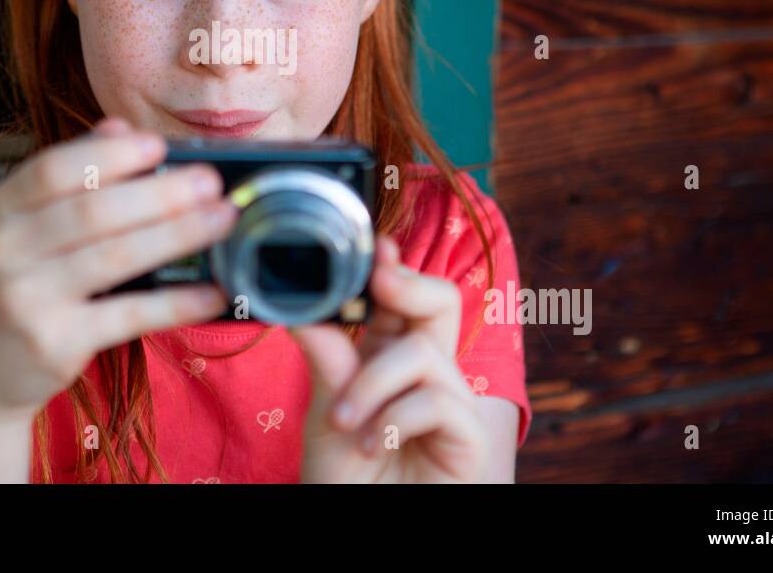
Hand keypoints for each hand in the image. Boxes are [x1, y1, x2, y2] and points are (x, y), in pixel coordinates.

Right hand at [0, 117, 235, 424]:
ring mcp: (28, 299)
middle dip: (161, 193)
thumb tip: (121, 129)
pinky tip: (214, 292)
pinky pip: (129, 315)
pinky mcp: (55, 343)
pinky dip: (177, 302)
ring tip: (223, 219)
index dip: (110, 156)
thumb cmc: (17, 282)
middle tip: (210, 182)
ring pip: (116, 257)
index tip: (159, 145)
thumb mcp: (27, 225)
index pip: (53, 170)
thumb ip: (72, 176)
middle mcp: (8, 250)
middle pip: (93, 211)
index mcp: (4, 209)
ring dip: (178, 234)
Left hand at [290, 236, 490, 482]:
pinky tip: (373, 443)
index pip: (402, 297)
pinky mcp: (469, 438)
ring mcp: (451, 403)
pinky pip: (438, 402)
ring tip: (345, 421)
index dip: (394, 267)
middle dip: (411, 282)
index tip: (375, 247)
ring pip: (424, 353)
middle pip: (441, 302)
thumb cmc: (347, 478)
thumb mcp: (326, 412)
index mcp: (388, 356)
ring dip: (375, 382)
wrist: (362, 526)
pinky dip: (396, 419)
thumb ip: (326, 360)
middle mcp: (424, 373)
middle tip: (380, 284)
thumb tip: (303, 305)